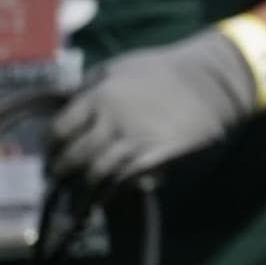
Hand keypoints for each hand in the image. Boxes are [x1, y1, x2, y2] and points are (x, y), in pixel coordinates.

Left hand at [50, 28, 261, 188]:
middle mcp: (111, 118)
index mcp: (98, 95)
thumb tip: (67, 108)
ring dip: (85, 188)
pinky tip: (106, 196)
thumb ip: (91, 88)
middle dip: (62, 172)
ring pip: (96, 172)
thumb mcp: (120, 68)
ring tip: (82, 194)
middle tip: (60, 180)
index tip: (53, 155)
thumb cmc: (165, 70)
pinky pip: (124, 179)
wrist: (213, 79)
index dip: (52, 147)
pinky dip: (110, 192)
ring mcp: (135, 138)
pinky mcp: (158, 154)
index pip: (59, 130)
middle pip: (74, 155)